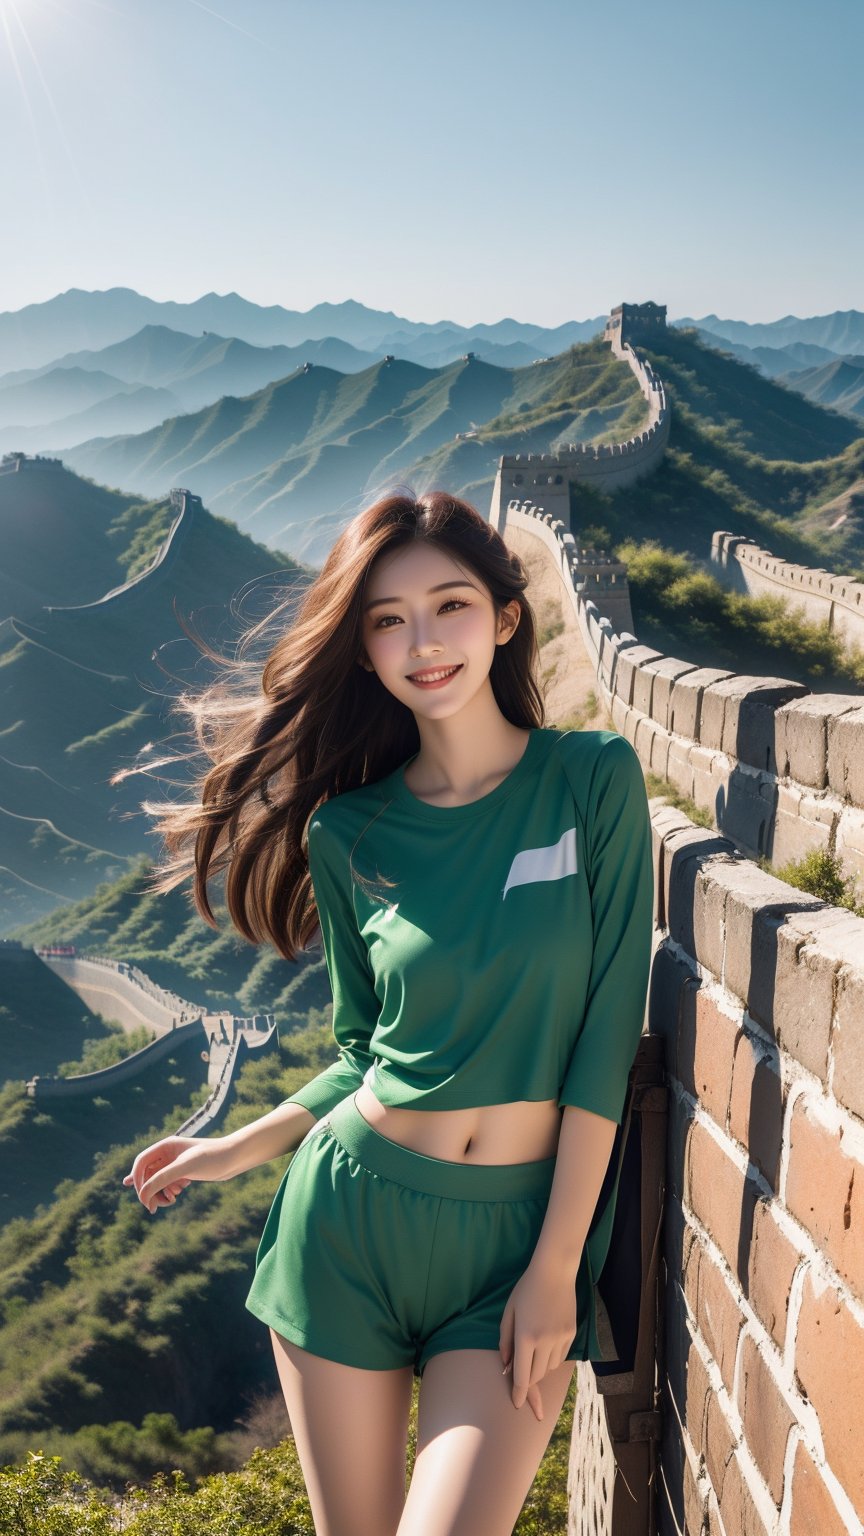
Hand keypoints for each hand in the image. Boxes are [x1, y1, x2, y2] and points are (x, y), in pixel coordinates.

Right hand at [122, 1135, 230, 1213]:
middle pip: (147, 1175)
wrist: (235, 1158)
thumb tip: (142, 1195)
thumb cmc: (212, 1158)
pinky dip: (168, 1193)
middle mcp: (168, 1154)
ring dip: (159, 1194)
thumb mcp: (185, 1168)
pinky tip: (173, 1197)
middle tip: (153, 1208)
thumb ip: (161, 1180)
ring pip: (157, 1182)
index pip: (140, 1163)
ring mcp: (176, 1164)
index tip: (143, 1197)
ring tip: (170, 1201)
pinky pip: (168, 1185)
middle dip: (149, 1191)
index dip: (137, 1180)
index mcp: (166, 1146)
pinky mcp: (184, 1173)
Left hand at [499, 1254, 577, 1421]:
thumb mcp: (509, 1312)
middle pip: (536, 1375)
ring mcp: (560, 1338)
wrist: (555, 1272)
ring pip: (550, 1368)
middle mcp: (544, 1341)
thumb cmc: (526, 1289)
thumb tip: (505, 1365)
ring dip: (540, 1367)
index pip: (522, 1375)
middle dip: (528, 1379)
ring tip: (535, 1349)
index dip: (519, 1393)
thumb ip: (505, 1340)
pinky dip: (552, 1357)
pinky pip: (561, 1356)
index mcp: (525, 1337)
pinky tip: (547, 1341)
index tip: (517, 1404)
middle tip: (523, 1374)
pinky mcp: (571, 1334)